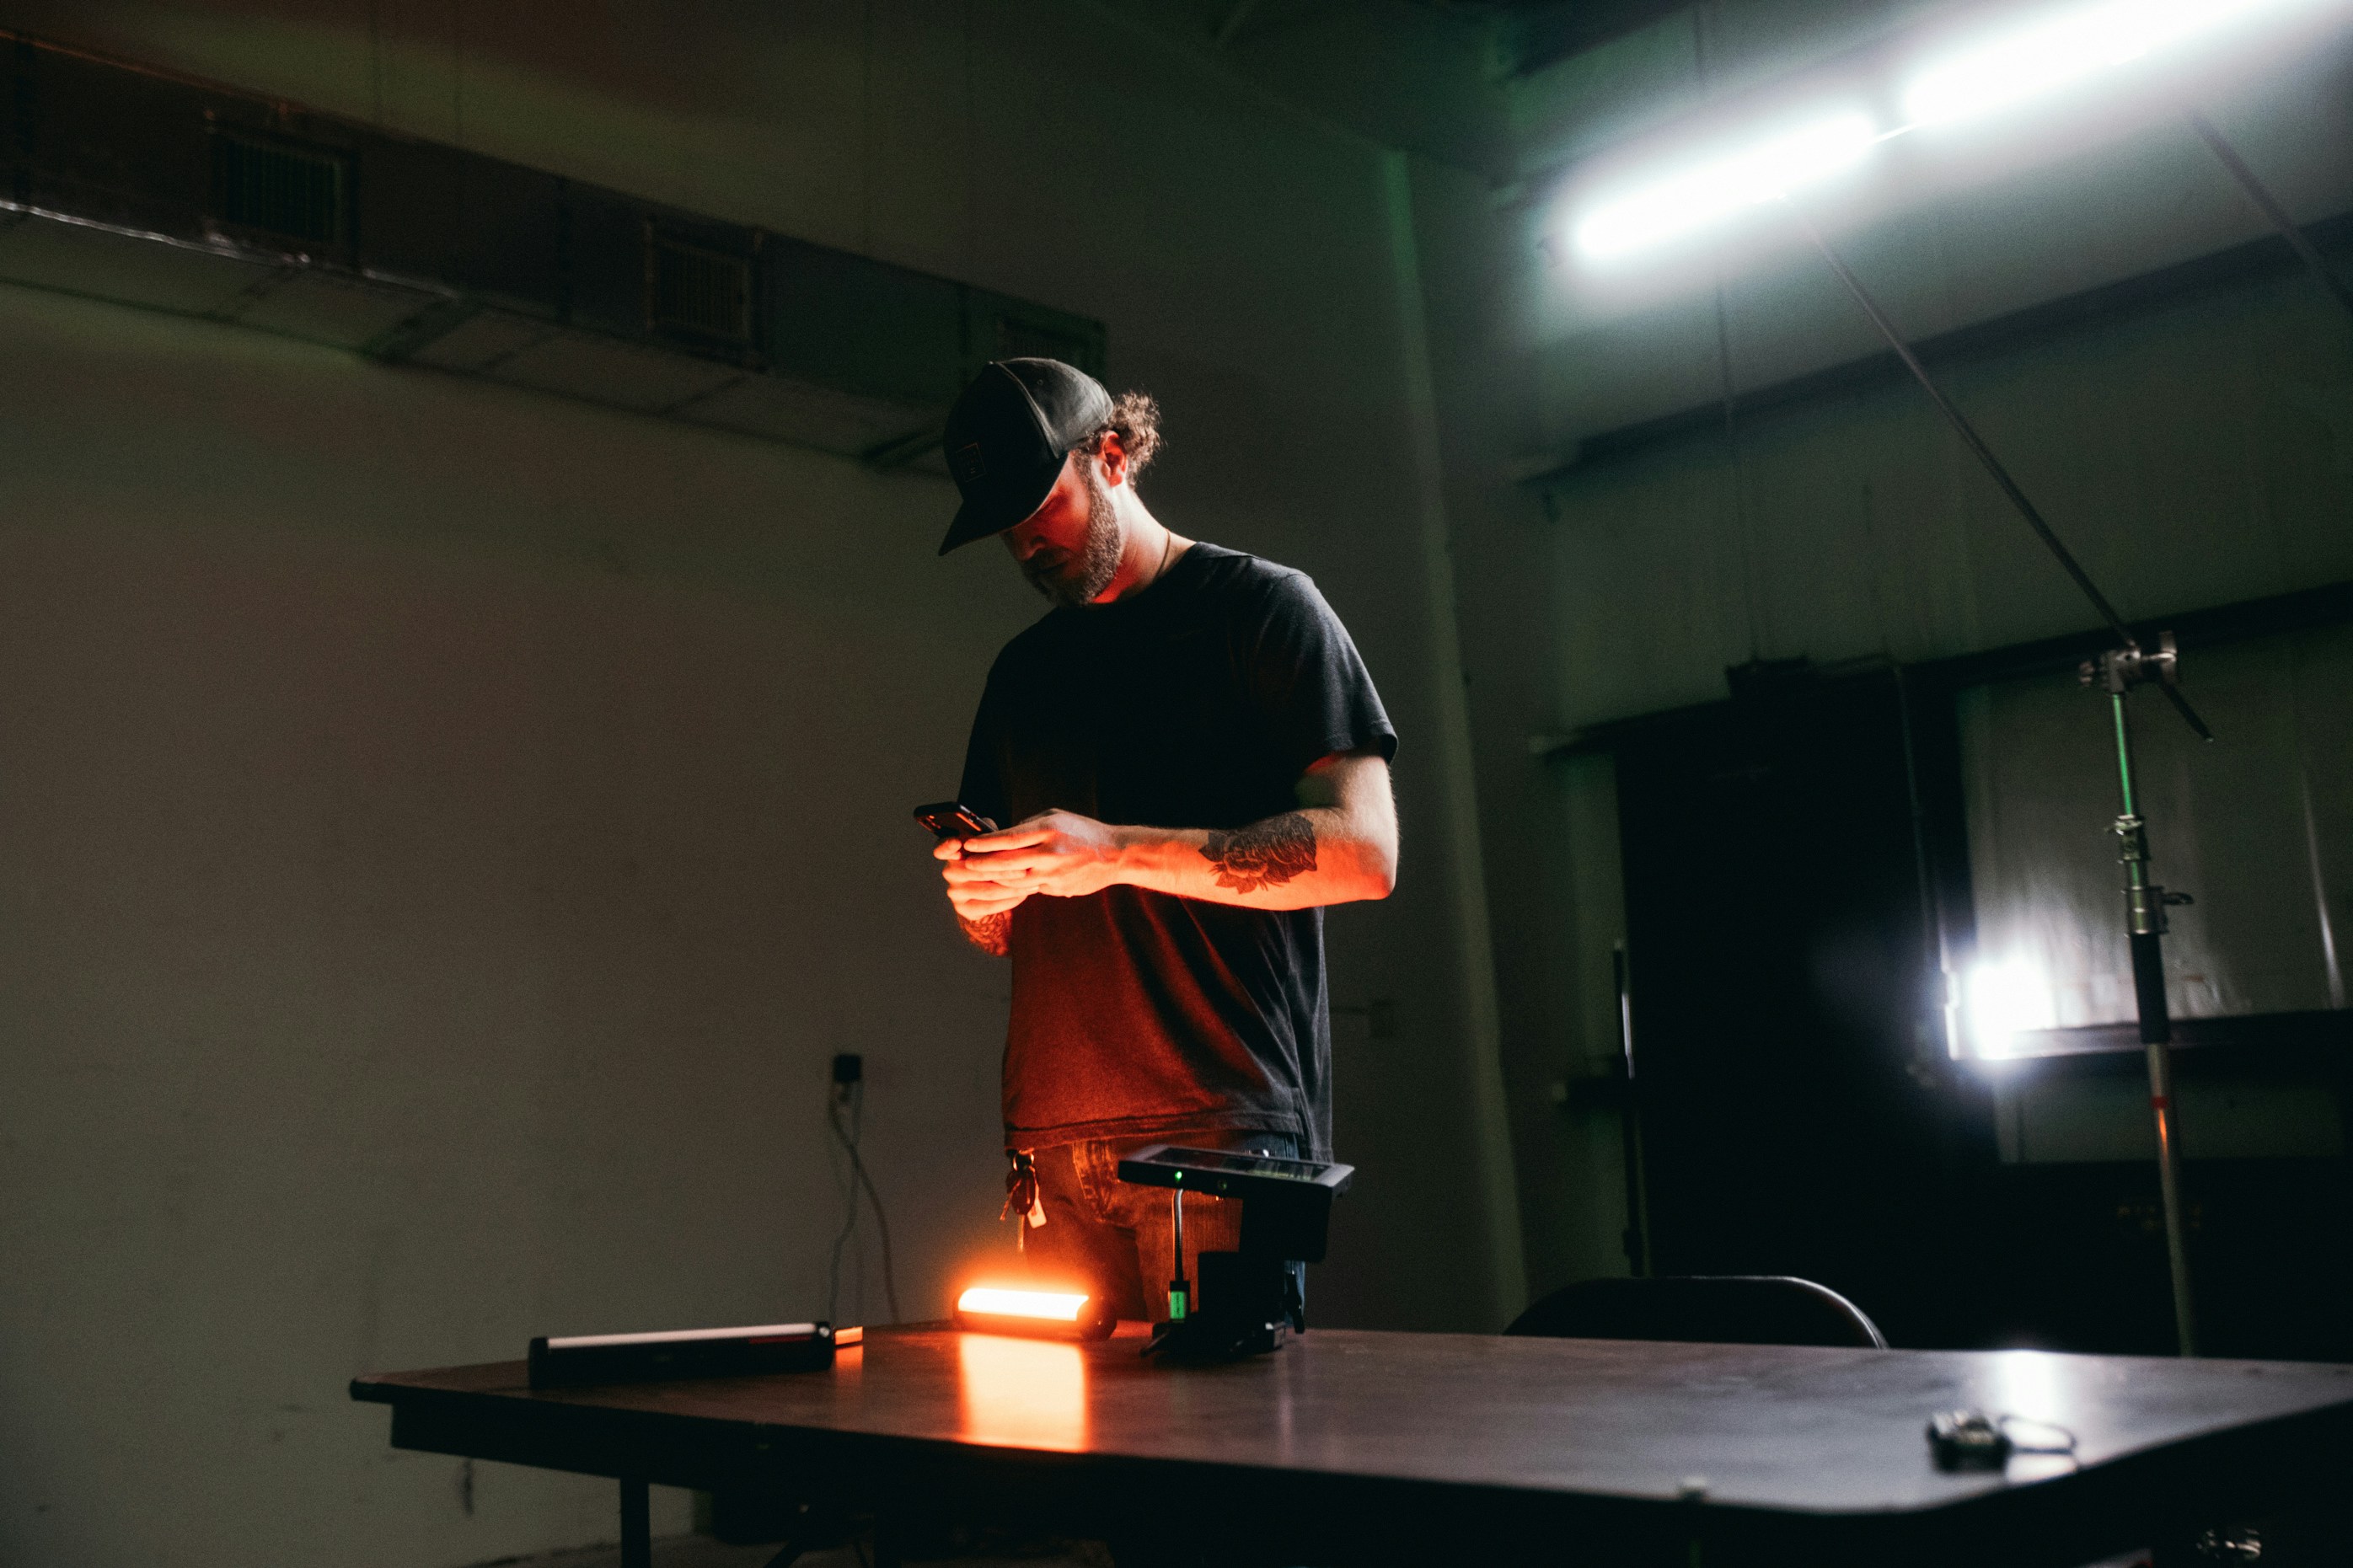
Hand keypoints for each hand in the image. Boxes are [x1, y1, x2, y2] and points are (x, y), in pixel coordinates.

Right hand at [934, 833, 1031, 922]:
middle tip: (1026, 868)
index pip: (942, 847)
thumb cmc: (994, 858)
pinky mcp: (963, 908)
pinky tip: (1023, 894)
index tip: (957, 842)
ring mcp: (955, 891)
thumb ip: (989, 834)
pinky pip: (989, 906)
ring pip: (986, 890)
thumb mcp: (992, 842)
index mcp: (952, 851)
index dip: (947, 846)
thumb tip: (992, 830)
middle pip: (975, 870)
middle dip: (1003, 869)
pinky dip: (1009, 900)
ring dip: (1012, 887)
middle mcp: (949, 871)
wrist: (991, 889)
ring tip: (1031, 882)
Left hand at [940, 809, 1129, 902]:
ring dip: (994, 878)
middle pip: (1007, 862)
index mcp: (1049, 829)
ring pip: (1015, 879)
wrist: (1116, 855)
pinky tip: (1003, 883)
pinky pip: (1030, 888)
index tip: (968, 844)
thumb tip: (1003, 837)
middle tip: (965, 864)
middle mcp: (1050, 852)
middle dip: (982, 864)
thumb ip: (1029, 826)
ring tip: (979, 875)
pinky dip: (1014, 886)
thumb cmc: (1082, 830)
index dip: (985, 842)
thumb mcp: (1056, 818)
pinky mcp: (1057, 888)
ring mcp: (1054, 874)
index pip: (1009, 838)